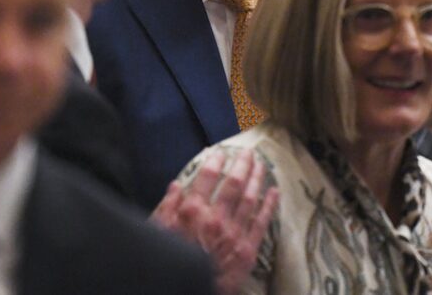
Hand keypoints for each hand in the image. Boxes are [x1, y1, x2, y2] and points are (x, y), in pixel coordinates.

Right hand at [152, 149, 278, 294]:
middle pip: (234, 183)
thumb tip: (176, 185)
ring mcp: (235, 233)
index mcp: (193, 212)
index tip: (220, 152)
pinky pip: (261, 222)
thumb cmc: (170, 262)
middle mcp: (216, 218)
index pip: (208, 177)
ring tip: (261, 164)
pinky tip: (274, 191)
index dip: (216, 160)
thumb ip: (167, 207)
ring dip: (257, 178)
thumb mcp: (157, 233)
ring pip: (250, 198)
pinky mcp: (247, 250)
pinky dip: (269, 205)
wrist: (188, 292)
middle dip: (242, 164)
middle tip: (248, 152)